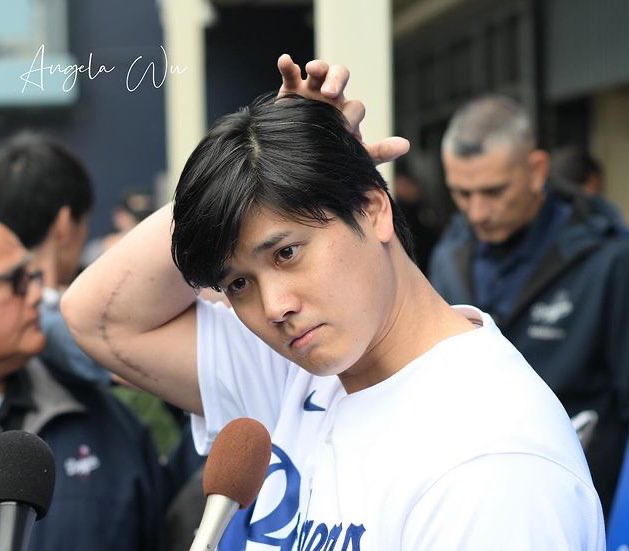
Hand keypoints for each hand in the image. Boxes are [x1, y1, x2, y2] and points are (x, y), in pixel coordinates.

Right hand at [277, 54, 408, 164]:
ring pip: (318, 70)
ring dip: (318, 66)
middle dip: (336, 80)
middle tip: (329, 93)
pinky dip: (288, 65)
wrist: (298, 164)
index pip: (355, 106)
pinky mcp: (290, 91)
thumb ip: (380, 151)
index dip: (351, 115)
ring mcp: (311, 92)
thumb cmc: (330, 158)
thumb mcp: (355, 157)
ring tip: (311, 70)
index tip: (344, 131)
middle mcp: (331, 98)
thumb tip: (406, 145)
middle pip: (340, 75)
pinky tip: (286, 60)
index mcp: (347, 112)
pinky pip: (290, 74)